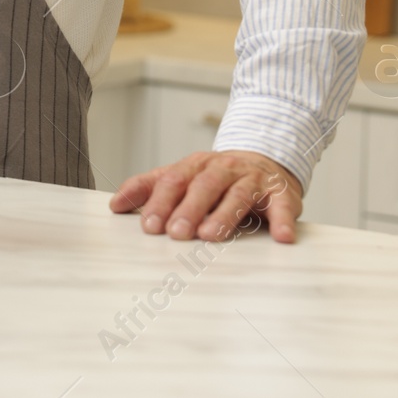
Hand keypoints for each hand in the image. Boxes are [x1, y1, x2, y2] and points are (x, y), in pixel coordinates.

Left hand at [109, 150, 302, 243]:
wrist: (265, 160)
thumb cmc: (216, 177)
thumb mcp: (182, 176)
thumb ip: (149, 187)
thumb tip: (115, 204)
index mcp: (195, 166)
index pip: (174, 181)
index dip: (160, 202)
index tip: (148, 226)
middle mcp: (222, 169)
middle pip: (203, 186)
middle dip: (187, 209)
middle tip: (175, 233)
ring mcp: (252, 179)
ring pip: (237, 194)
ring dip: (224, 215)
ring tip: (211, 235)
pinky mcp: (280, 192)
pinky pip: (283, 205)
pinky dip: (283, 220)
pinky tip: (282, 237)